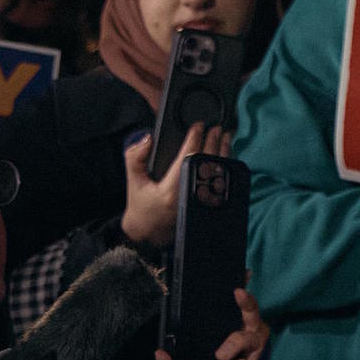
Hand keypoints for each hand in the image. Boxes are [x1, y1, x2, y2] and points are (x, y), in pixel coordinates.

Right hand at [119, 125, 222, 249]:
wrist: (149, 235)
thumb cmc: (142, 207)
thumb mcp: (133, 181)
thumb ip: (135, 157)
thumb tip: (148, 138)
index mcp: (170, 190)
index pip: (187, 157)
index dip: (195, 138)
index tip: (198, 125)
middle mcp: (189, 197)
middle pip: (208, 163)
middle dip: (214, 142)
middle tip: (218, 127)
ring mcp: (200, 204)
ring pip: (218, 174)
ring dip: (224, 153)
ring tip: (226, 136)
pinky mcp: (207, 208)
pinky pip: (220, 185)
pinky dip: (224, 168)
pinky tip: (226, 156)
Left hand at [156, 288, 266, 359]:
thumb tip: (160, 349)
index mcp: (206, 354)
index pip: (222, 321)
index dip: (235, 302)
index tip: (239, 279)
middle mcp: (228, 359)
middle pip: (249, 326)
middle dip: (247, 311)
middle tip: (238, 299)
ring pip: (255, 344)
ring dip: (239, 343)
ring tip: (222, 355)